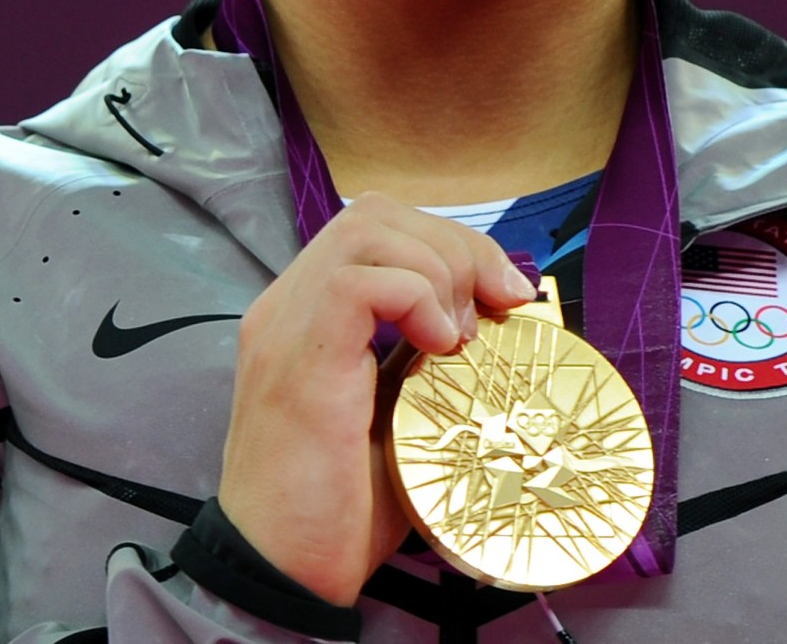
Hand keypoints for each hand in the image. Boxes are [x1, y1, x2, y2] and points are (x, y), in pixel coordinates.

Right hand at [215, 193, 536, 605]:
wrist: (282, 572)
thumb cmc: (339, 511)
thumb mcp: (399, 418)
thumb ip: (424, 363)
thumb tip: (490, 323)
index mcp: (307, 317)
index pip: (377, 232)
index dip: (449, 246)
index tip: (504, 297)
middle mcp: (287, 307)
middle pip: (375, 214)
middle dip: (454, 245)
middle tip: (498, 304)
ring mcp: (285, 327)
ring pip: (367, 229)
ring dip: (438, 269)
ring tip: (460, 337)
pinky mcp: (298, 357)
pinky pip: (358, 281)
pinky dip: (416, 297)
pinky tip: (440, 347)